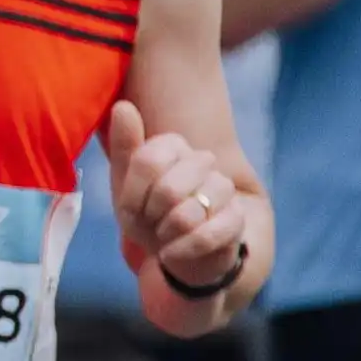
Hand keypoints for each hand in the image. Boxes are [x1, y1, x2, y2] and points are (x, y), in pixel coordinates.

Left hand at [102, 102, 252, 297]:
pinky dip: (183, 248)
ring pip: (190, 210)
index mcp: (173, 145)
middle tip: (149, 222)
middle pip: (168, 187)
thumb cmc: (146, 213)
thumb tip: (123, 106)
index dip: (132, 193)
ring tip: (163, 235)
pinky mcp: (238, 219)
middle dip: (149, 215)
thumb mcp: (125, 185)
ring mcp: (224, 188)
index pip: (148, 160)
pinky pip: (208, 234)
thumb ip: (125, 147)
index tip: (130, 207)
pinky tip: (170, 253)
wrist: (173, 251)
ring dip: (167, 232)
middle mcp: (203, 161)